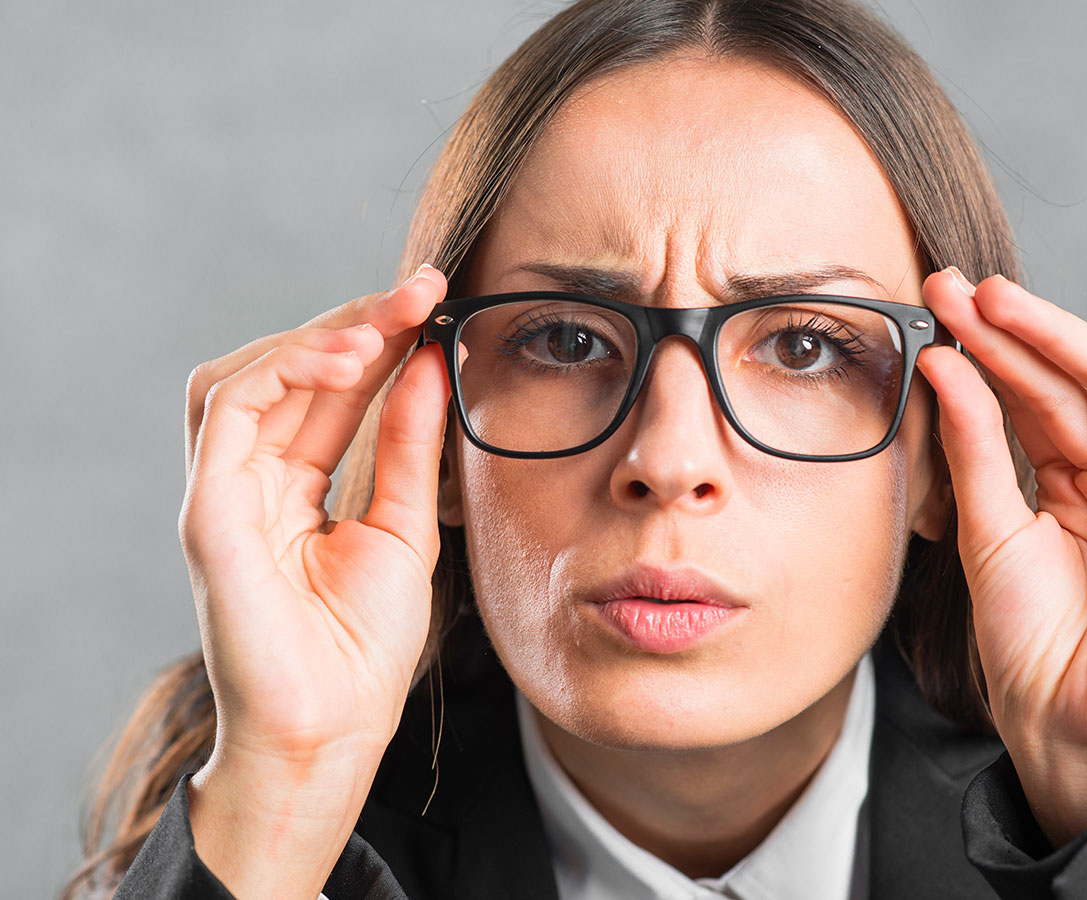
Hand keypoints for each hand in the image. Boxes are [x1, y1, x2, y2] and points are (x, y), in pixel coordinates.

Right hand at [180, 262, 450, 773]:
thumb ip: (407, 445)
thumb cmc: (362, 646)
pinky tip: (349, 356)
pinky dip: (285, 370)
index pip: (327, 389)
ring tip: (386, 322)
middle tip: (419, 290)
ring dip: (318, 336)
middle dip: (355, 322)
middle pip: (286, 371)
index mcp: (293, 486)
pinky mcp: (208, 512)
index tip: (433, 300)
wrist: (334, 729)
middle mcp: (251, 481)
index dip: (375, 339)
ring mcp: (223, 494)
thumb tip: (426, 363)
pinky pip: (230, 413)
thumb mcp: (403, 525)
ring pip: (248, 376)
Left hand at [916, 270, 1086, 845]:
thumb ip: (972, 445)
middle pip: (1066, 383)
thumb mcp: (985, 527)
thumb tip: (944, 364)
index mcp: (1063, 486)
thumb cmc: (1026, 638)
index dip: (982, 350)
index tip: (933, 306)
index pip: (1025, 398)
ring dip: (1060, 334)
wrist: (1066, 718)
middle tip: (956, 290)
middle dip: (1012, 333)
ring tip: (996, 297)